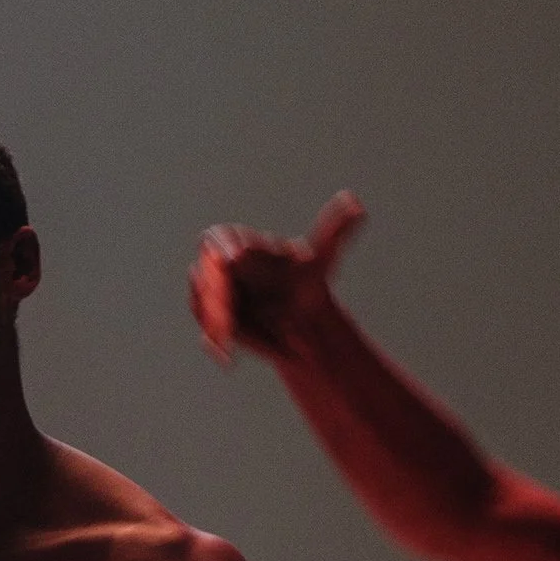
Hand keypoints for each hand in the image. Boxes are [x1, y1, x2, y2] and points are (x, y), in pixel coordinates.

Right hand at [190, 192, 365, 364]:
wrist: (301, 320)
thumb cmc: (308, 283)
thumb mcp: (322, 257)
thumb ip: (335, 230)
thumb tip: (358, 205)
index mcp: (240, 245)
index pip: (217, 239)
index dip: (219, 248)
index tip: (230, 261)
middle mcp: (222, 270)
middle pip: (206, 273)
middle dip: (214, 289)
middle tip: (228, 302)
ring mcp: (216, 298)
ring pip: (201, 303)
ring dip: (212, 316)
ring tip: (227, 334)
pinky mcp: (217, 324)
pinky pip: (208, 332)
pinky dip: (215, 342)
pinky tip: (227, 355)